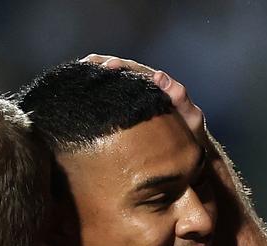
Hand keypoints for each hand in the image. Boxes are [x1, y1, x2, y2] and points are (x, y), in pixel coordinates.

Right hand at [80, 54, 204, 139]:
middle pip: (119, 74)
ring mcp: (133, 106)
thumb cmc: (190, 137)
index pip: (135, 72)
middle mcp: (143, 93)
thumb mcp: (190, 117)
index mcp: (156, 88)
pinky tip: (79, 99)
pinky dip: (93, 100)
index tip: (108, 66)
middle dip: (101, 67)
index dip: (121, 67)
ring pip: (110, 88)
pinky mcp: (125, 121)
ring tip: (76, 76)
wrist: (190, 158)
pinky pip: (107, 106)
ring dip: (94, 79)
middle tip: (85, 66)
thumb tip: (159, 75)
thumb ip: (179, 97)